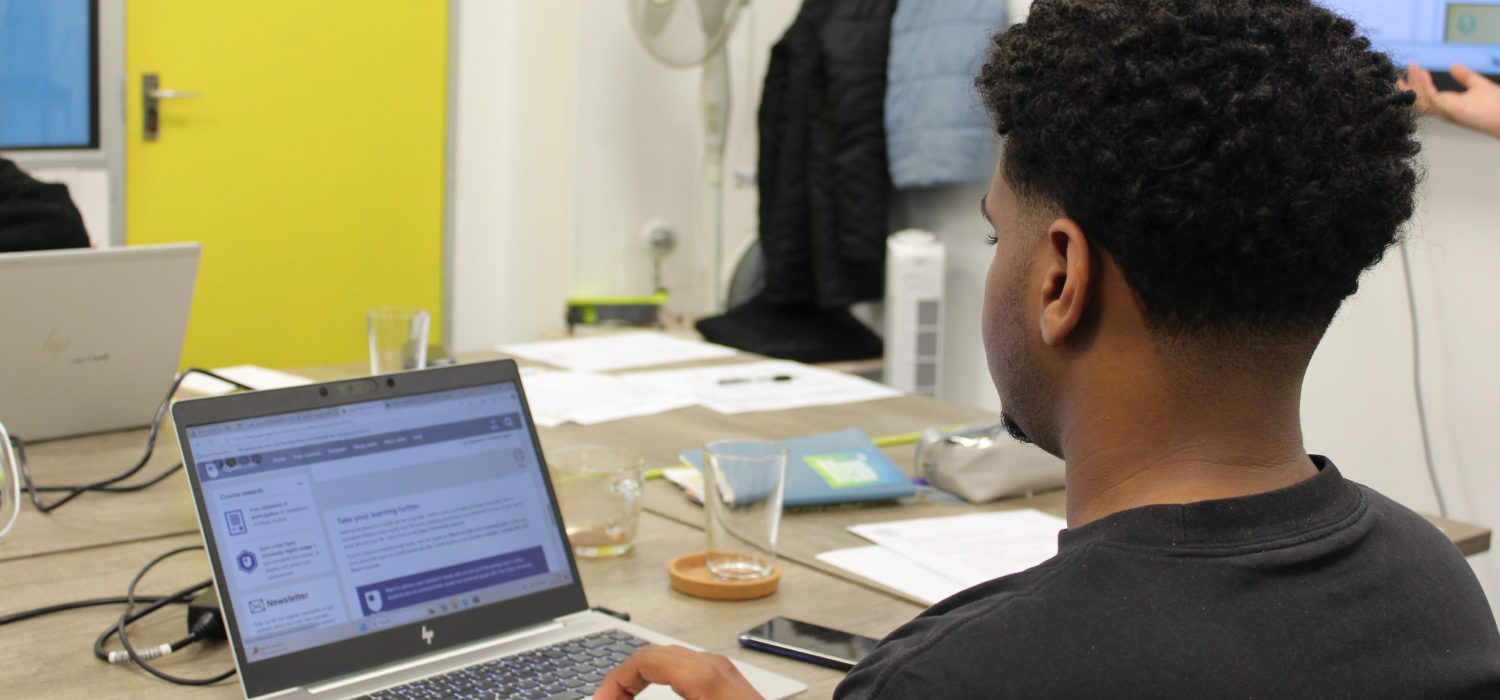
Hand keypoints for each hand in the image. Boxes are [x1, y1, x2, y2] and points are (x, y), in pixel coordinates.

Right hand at [593, 645, 763, 699]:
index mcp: (700, 675)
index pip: (641, 661)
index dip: (613, 683)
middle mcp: (712, 665)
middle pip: (653, 656)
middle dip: (624, 681)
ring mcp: (723, 672)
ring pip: (669, 662)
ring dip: (642, 681)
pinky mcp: (729, 683)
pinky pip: (686, 671)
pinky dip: (661, 682)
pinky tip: (652, 697)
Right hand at [1400, 63, 1499, 139]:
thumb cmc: (1496, 105)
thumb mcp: (1478, 84)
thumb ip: (1465, 76)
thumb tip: (1453, 65)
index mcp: (1448, 104)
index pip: (1425, 95)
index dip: (1417, 81)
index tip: (1413, 67)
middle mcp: (1443, 110)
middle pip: (1417, 99)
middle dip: (1407, 86)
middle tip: (1398, 72)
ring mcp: (1444, 111)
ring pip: (1420, 99)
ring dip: (1413, 83)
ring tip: (1412, 66)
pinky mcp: (1449, 110)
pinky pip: (1431, 98)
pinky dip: (1424, 85)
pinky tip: (1422, 72)